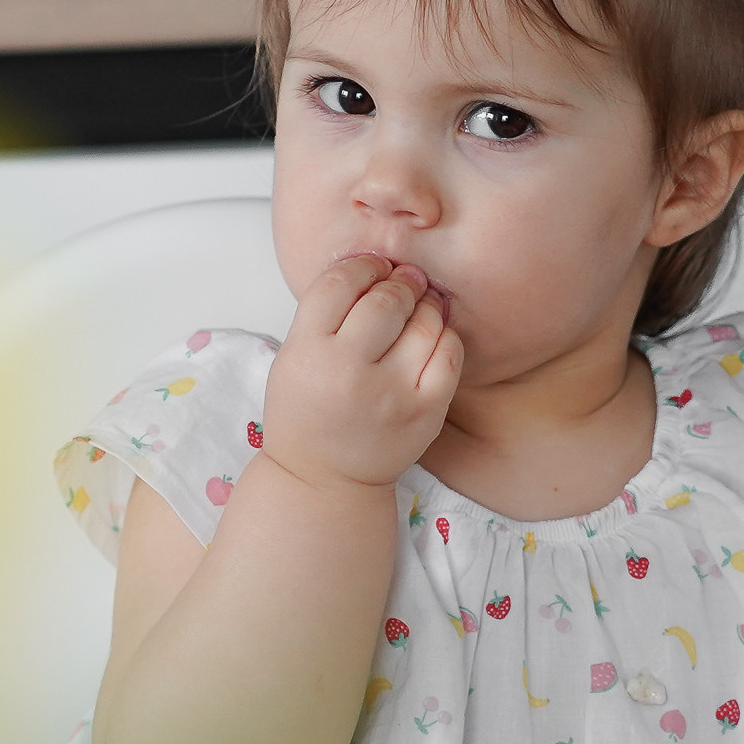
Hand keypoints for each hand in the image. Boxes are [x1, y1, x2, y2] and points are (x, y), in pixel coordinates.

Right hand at [260, 255, 461, 490]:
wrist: (324, 480)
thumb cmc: (307, 410)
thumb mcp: (294, 357)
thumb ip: (326, 311)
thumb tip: (379, 263)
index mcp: (307, 352)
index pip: (339, 283)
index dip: (361, 266)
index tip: (370, 268)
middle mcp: (349, 371)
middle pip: (386, 298)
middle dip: (397, 281)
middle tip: (400, 282)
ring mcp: (392, 393)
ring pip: (424, 320)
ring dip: (423, 304)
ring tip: (416, 307)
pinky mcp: (426, 411)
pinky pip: (450, 351)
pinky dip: (443, 336)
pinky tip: (429, 339)